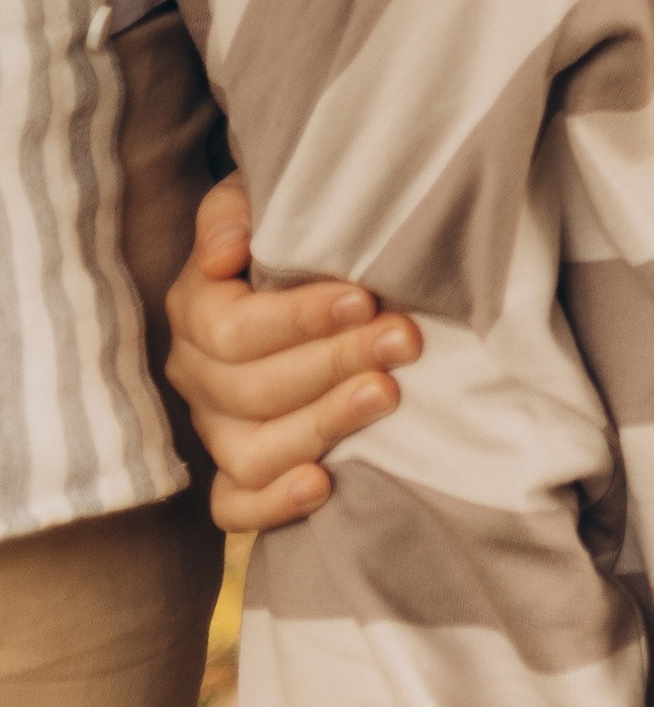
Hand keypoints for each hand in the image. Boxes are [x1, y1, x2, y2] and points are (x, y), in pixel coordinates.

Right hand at [165, 178, 419, 531]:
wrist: (314, 268)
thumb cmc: (293, 229)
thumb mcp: (262, 197)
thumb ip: (235, 211)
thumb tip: (226, 251)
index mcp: (197, 308)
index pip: (235, 329)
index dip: (300, 318)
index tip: (365, 298)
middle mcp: (197, 375)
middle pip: (252, 389)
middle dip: (335, 363)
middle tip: (403, 341)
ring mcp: (214, 429)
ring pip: (250, 452)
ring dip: (322, 426)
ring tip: (387, 396)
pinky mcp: (236, 473)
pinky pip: (235, 508)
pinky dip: (274, 505)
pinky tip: (325, 484)